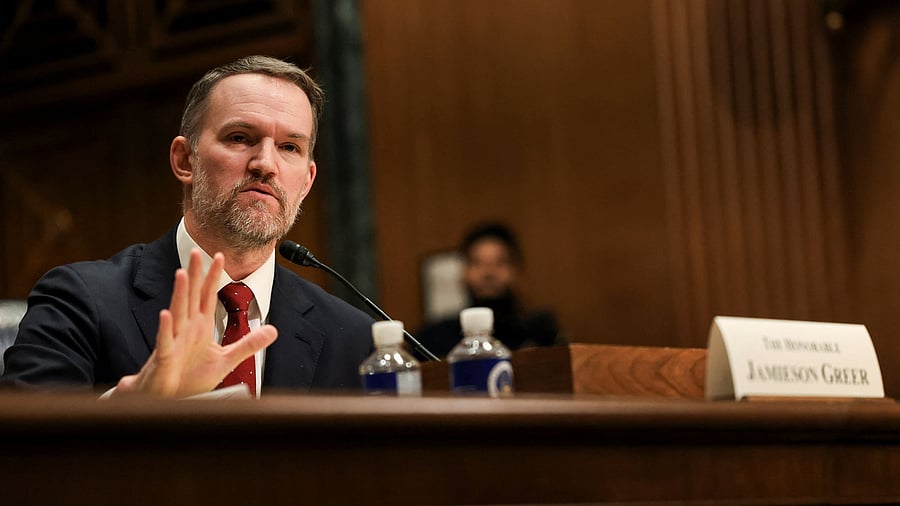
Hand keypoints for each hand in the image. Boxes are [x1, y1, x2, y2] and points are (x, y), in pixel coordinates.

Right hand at [114, 249, 277, 397]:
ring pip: (178, 313)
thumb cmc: (190, 379)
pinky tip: (167, 314)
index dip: (213, 277)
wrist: (168, 400)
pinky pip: (165, 341)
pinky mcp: (164, 358)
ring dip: (180, 293)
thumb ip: (249, 344)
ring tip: (182, 273)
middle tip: (197, 250)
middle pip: (191, 296)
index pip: (208, 296)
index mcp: (200, 327)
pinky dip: (166, 328)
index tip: (220, 256)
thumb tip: (274, 330)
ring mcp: (174, 341)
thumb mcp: (226, 360)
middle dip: (195, 274)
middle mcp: (186, 329)